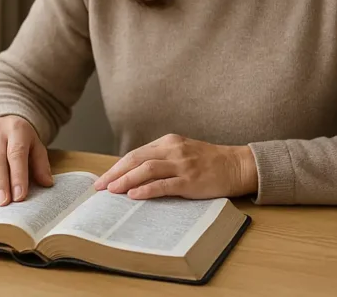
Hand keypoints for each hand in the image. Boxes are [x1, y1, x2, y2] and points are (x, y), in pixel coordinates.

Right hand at [0, 115, 52, 205]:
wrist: (6, 124)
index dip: (18, 176)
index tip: (19, 196)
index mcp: (17, 130)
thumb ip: (41, 165)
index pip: (16, 153)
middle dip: (0, 183)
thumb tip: (47, 183)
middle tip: (4, 202)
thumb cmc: (24, 140)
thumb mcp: (37, 147)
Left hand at [92, 134, 257, 199]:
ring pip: (147, 170)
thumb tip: (134, 175)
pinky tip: (134, 195)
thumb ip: (162, 159)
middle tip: (99, 187)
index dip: (117, 166)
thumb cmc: (208, 162)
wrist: (236, 165)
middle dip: (115, 173)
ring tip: (112, 190)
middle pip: (136, 159)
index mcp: (168, 142)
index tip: (103, 179)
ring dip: (126, 180)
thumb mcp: (182, 153)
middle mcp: (173, 150)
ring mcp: (182, 164)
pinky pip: (164, 184)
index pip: (136, 154)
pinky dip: (147, 189)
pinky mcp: (191, 180)